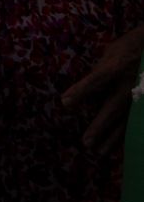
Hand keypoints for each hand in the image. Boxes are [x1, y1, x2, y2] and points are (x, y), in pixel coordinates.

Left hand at [63, 26, 143, 154]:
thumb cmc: (127, 49)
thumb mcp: (110, 54)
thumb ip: (99, 72)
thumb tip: (84, 94)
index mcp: (116, 66)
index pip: (97, 80)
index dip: (81, 91)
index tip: (65, 103)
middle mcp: (129, 82)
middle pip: (112, 107)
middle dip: (99, 126)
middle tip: (86, 142)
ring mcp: (139, 93)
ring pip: (126, 119)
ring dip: (112, 137)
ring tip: (98, 151)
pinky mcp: (143, 99)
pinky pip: (135, 120)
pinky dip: (125, 134)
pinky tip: (116, 147)